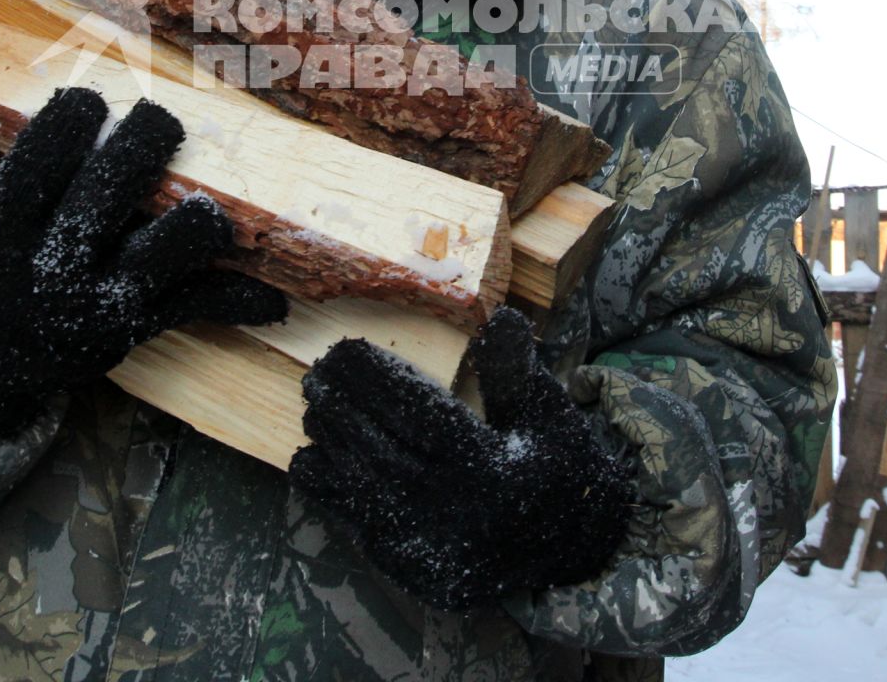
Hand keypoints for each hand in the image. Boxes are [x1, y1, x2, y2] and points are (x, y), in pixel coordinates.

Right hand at [0, 88, 286, 439]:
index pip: (33, 172)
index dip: (65, 130)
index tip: (87, 99)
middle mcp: (48, 271)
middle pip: (104, 200)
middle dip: (139, 152)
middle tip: (162, 118)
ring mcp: (94, 304)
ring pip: (158, 256)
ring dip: (192, 227)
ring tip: (212, 202)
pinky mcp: (130, 330)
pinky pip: (188, 311)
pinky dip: (234, 303)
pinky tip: (274, 300)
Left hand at [290, 307, 632, 608]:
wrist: (572, 555)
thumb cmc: (559, 473)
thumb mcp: (550, 418)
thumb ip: (516, 374)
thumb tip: (501, 319)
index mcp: (488, 470)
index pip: (416, 412)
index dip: (373, 377)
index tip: (344, 347)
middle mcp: (451, 512)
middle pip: (377, 447)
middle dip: (341, 403)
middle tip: (318, 368)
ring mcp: (425, 545)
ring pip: (360, 484)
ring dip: (331, 440)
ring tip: (316, 402)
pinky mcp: (409, 567)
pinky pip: (356, 523)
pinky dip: (329, 489)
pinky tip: (314, 455)